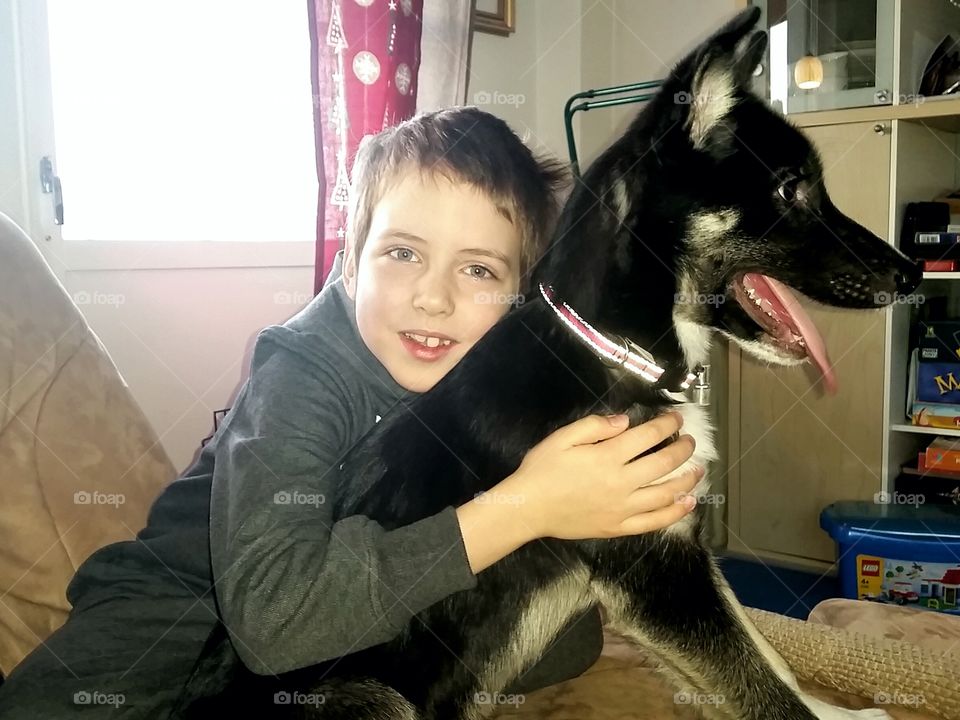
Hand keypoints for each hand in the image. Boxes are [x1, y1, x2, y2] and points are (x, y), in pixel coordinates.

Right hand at [504, 411, 701, 539]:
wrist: (528, 508)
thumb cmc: (542, 469)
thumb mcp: (562, 437)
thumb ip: (595, 426)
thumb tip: (626, 421)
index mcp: (607, 456)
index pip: (648, 436)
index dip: (667, 424)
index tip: (677, 418)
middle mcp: (621, 482)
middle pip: (663, 463)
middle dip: (682, 449)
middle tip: (691, 441)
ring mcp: (623, 508)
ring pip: (665, 493)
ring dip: (686, 480)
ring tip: (698, 470)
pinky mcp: (619, 526)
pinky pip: (654, 522)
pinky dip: (675, 513)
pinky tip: (688, 503)